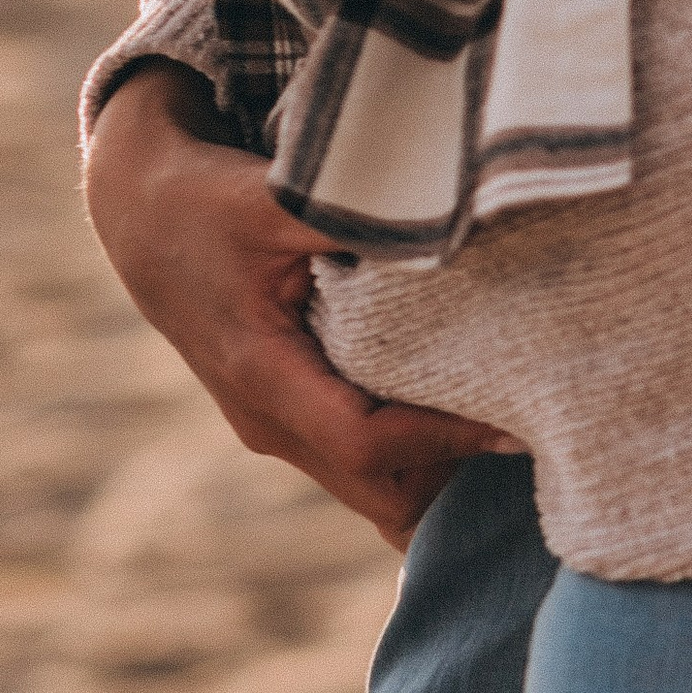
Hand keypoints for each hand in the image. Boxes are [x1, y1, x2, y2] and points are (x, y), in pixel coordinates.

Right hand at [81, 67, 506, 545]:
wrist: (144, 216)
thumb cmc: (208, 201)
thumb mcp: (276, 198)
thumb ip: (359, 214)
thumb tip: (454, 222)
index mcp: (264, 378)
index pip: (369, 442)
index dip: (447, 440)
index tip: (521, 419)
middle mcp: (272, 422)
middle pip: (386, 495)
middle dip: (461, 482)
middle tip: (547, 443)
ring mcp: (284, 429)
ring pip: (383, 492)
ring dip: (449, 476)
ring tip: (534, 437)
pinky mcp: (298, 418)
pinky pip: (373, 466)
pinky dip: (428, 459)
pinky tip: (488, 423)